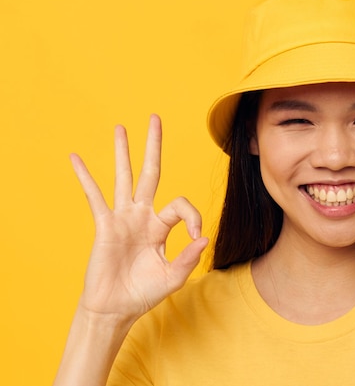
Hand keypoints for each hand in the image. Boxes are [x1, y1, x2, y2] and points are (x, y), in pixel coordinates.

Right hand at [70, 114, 207, 321]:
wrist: (116, 308)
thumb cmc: (145, 292)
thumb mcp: (174, 276)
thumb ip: (189, 257)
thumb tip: (205, 239)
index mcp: (161, 226)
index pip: (180, 205)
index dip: (193, 217)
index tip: (196, 237)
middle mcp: (143, 216)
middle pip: (150, 173)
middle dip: (153, 146)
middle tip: (155, 119)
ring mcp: (123, 218)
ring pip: (124, 178)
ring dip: (122, 152)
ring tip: (121, 127)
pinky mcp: (105, 226)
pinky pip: (95, 197)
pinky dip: (85, 178)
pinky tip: (76, 158)